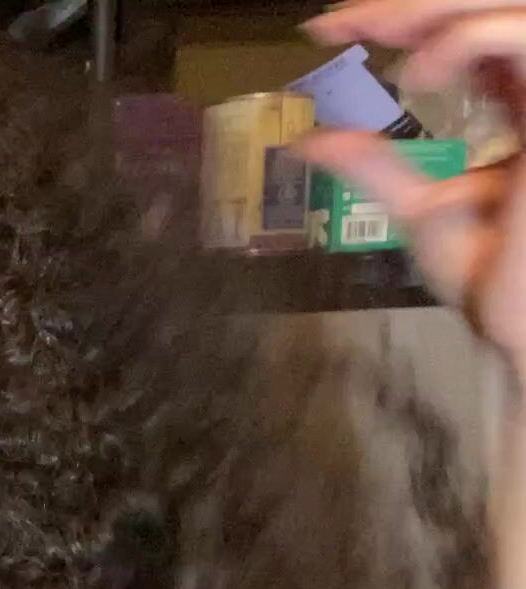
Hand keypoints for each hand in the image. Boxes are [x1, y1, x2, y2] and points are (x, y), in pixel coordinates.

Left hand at [302, 0, 525, 379]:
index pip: (470, 32)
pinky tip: (417, 73)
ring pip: (511, 6)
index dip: (402, 18)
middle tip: (339, 20)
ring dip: (435, 9)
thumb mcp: (422, 209)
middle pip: (493, 7)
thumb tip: (310, 138)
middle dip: (410, 4)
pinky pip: (523, 35)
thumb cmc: (499, 285)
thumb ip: (375, 166)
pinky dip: (465, 37)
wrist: (524, 330)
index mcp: (524, 106)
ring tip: (378, 40)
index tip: (329, 29)